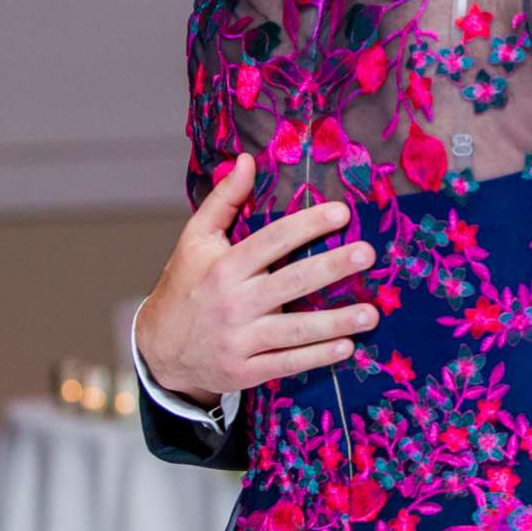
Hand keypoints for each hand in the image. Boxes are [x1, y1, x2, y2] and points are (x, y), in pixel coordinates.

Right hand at [134, 153, 380, 405]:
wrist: (159, 349)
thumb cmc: (186, 285)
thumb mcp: (195, 239)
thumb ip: (224, 200)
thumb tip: (246, 160)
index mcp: (224, 267)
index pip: (272, 240)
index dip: (307, 225)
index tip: (341, 213)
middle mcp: (233, 303)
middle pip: (290, 282)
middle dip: (332, 267)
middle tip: (367, 254)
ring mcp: (239, 340)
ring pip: (295, 330)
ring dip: (336, 322)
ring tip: (372, 313)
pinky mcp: (245, 371)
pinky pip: (288, 363)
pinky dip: (318, 357)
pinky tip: (348, 347)